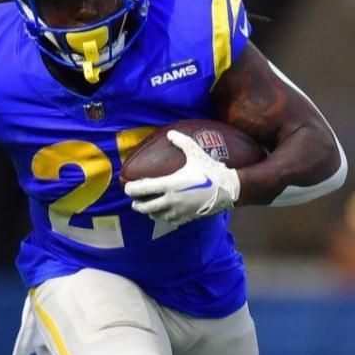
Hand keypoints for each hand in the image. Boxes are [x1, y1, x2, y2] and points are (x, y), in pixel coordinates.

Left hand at [122, 130, 241, 228]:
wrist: (227, 189)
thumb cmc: (210, 170)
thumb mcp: (195, 153)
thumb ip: (181, 142)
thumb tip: (170, 134)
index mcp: (169, 184)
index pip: (142, 189)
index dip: (131, 189)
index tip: (127, 187)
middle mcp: (170, 200)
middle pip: (144, 207)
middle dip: (136, 203)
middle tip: (134, 199)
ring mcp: (177, 211)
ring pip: (154, 216)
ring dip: (148, 211)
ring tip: (147, 206)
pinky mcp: (185, 218)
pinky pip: (168, 220)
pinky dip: (162, 217)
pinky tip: (162, 212)